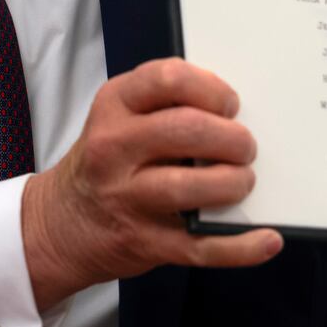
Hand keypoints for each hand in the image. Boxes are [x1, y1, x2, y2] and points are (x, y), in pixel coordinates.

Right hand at [18, 57, 282, 308]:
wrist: (59, 225)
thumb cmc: (106, 161)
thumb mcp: (119, 117)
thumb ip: (166, 105)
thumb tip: (236, 112)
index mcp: (114, 105)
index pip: (169, 79)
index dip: (212, 89)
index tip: (230, 105)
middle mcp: (114, 148)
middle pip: (188, 130)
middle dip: (232, 138)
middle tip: (244, 147)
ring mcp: (126, 198)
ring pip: (191, 187)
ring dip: (233, 183)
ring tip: (243, 182)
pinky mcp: (144, 242)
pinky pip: (199, 246)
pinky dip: (240, 247)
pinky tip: (267, 239)